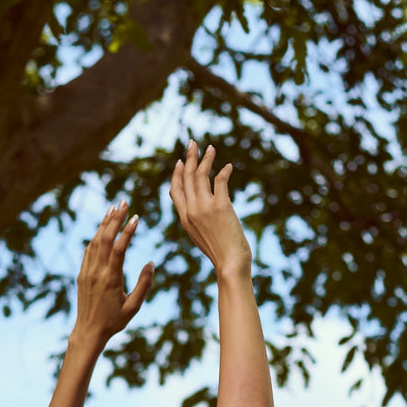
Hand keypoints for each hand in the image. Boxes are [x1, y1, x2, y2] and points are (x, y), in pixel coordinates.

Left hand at [73, 202, 153, 345]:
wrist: (88, 331)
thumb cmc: (114, 321)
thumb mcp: (134, 307)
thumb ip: (144, 284)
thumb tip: (151, 263)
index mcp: (111, 279)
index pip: (119, 248)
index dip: (127, 231)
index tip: (136, 217)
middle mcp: (97, 272)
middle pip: (105, 238)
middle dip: (114, 218)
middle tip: (123, 201)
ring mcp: (87, 271)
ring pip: (95, 241)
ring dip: (104, 223)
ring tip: (113, 208)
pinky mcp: (81, 274)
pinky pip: (89, 250)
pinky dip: (96, 236)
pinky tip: (102, 228)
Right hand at [169, 141, 251, 276]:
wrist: (230, 263)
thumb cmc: (221, 253)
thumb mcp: (202, 236)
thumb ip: (199, 219)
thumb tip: (206, 206)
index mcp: (185, 219)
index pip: (175, 191)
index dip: (176, 174)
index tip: (180, 161)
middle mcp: (191, 211)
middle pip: (186, 177)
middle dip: (189, 157)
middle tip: (193, 143)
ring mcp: (205, 208)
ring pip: (200, 175)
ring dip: (206, 159)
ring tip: (211, 148)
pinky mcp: (221, 206)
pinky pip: (220, 180)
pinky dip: (224, 171)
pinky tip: (228, 167)